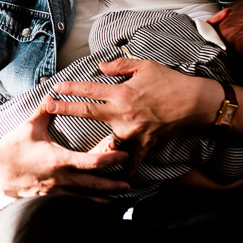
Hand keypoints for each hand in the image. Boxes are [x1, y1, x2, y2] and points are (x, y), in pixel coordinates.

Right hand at [0, 104, 130, 199]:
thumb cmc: (11, 148)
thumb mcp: (30, 126)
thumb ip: (45, 110)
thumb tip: (53, 94)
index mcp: (59, 159)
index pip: (91, 161)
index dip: (110, 158)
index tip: (123, 154)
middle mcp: (60, 178)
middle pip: (93, 184)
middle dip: (113, 184)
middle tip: (129, 183)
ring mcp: (54, 191)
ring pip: (84, 197)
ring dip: (101, 197)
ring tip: (117, 197)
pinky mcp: (47, 198)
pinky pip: (70, 202)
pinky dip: (84, 203)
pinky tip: (92, 205)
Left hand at [44, 57, 219, 173]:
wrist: (194, 102)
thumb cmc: (169, 81)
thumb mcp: (144, 66)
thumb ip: (120, 66)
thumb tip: (101, 68)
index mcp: (122, 93)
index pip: (90, 89)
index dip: (71, 88)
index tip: (56, 87)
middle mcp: (123, 113)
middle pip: (88, 111)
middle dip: (66, 109)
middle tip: (49, 107)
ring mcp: (133, 131)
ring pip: (106, 138)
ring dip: (91, 142)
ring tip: (72, 145)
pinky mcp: (144, 143)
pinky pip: (133, 159)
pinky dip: (125, 168)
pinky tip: (116, 176)